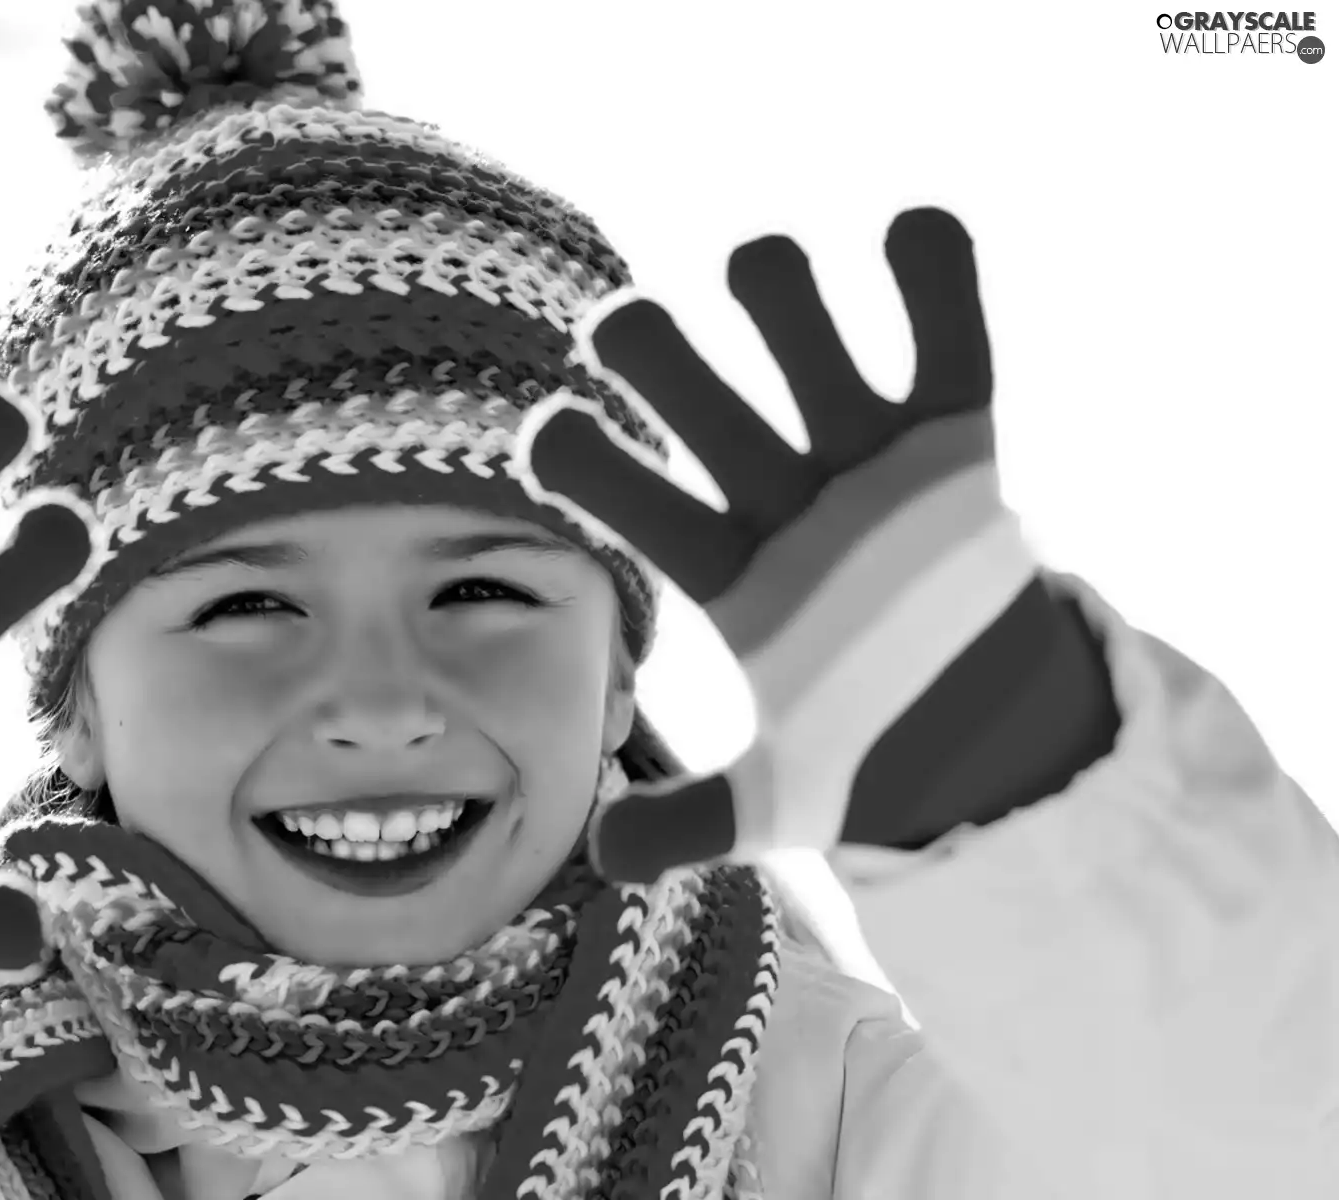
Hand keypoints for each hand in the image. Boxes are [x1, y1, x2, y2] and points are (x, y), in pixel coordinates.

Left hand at [517, 207, 1042, 881]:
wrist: (984, 737)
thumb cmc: (869, 749)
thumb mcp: (782, 798)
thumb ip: (692, 824)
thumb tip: (600, 859)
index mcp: (730, 571)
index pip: (629, 499)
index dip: (582, 462)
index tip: (551, 443)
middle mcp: (784, 499)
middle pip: (696, 398)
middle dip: (653, 355)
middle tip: (626, 333)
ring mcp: (868, 464)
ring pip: (801, 341)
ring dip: (772, 291)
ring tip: (759, 266)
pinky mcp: (957, 441)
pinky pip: (947, 337)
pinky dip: (934, 272)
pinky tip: (906, 231)